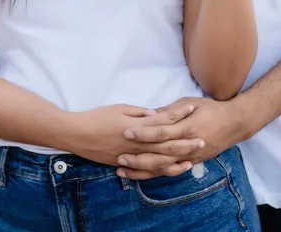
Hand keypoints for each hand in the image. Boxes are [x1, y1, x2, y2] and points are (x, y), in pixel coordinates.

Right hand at [61, 103, 204, 166]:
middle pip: (167, 143)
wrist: (78, 134)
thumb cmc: (98, 117)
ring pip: (160, 160)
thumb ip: (139, 112)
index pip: (163, 120)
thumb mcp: (120, 107)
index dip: (178, 114)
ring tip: (193, 157)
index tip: (192, 108)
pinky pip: (148, 170)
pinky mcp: (127, 164)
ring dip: (178, 159)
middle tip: (202, 138)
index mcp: (137, 125)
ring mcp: (132, 155)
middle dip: (186, 141)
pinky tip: (172, 170)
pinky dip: (162, 171)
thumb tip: (154, 115)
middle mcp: (137, 142)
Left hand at [116, 97, 242, 179]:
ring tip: (124, 169)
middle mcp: (186, 145)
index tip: (126, 131)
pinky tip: (141, 176)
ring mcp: (189, 157)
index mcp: (185, 127)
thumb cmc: (210, 108)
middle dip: (138, 156)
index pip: (160, 132)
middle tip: (119, 156)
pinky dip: (155, 174)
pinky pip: (170, 172)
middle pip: (159, 154)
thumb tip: (149, 115)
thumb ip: (169, 111)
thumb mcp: (188, 102)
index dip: (143, 133)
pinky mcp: (191, 164)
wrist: (233, 123)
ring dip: (142, 169)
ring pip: (162, 167)